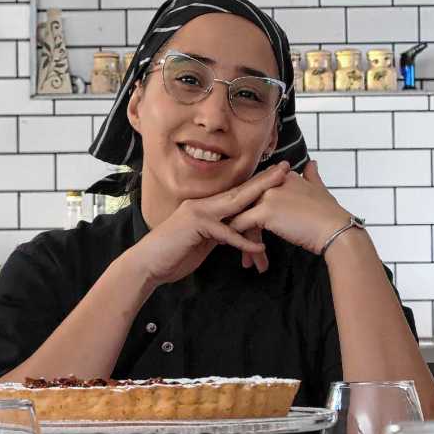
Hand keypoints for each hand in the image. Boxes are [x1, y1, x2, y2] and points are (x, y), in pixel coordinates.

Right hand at [127, 161, 290, 285]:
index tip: (278, 175)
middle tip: (286, 169)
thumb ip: (217, 233)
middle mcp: (202, 204)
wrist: (147, 264)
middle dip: (264, 180)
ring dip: (259, 198)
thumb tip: (234, 232)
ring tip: (280, 192)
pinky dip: (242, 241)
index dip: (257, 184)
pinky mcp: (195, 226)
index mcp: (205, 206)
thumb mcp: (201, 241)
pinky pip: (224, 233)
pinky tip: (259, 246)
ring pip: (234, 204)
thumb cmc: (173, 254)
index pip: (236, 193)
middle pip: (239, 191)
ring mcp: (198, 213)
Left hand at [231, 160, 353, 254]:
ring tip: (248, 260)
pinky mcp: (264, 212)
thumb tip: (312, 164)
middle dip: (243, 224)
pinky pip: (240, 224)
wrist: (336, 230)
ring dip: (241, 237)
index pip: (257, 189)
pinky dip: (239, 241)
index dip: (253, 209)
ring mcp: (268, 195)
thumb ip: (312, 176)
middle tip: (241, 243)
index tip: (252, 226)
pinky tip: (246, 255)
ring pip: (242, 214)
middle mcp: (273, 181)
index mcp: (284, 176)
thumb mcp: (321, 189)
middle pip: (247, 203)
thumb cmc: (330, 216)